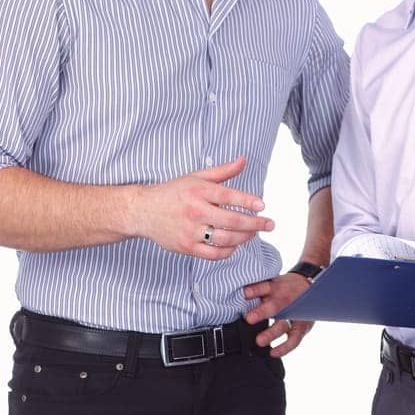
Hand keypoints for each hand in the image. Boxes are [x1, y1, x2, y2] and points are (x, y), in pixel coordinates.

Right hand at [126, 156, 273, 259]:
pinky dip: (228, 251)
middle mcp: (195, 211)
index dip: (248, 201)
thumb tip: (244, 160)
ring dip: (244, 238)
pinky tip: (235, 245)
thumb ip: (222, 171)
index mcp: (198, 191)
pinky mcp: (186, 247)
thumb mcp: (196, 177)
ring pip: (225, 239)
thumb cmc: (174, 192)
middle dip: (255, 224)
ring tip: (253, 233)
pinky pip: (213, 254)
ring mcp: (191, 231)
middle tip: (269, 224)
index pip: (229, 196)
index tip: (262, 206)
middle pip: (232, 221)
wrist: (144, 211)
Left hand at [243, 272, 314, 356]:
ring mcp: (295, 315)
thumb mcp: (272, 283)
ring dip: (271, 333)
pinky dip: (284, 348)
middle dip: (262, 312)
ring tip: (260, 341)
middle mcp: (286, 301)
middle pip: (275, 306)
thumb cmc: (285, 288)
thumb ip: (257, 289)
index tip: (245, 294)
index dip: (255, 290)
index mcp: (277, 288)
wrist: (311, 288)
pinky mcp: (302, 327)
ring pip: (283, 325)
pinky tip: (273, 353)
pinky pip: (294, 339)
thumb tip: (242, 294)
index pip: (265, 286)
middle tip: (249, 318)